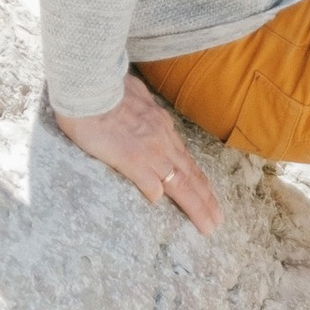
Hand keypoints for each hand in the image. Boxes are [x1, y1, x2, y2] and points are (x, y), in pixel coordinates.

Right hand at [53, 72, 222, 233]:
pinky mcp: (133, 160)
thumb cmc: (106, 86)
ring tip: (208, 224)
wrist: (91, 85)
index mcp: (161, 125)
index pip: (185, 158)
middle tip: (218, 219)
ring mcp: (150, 151)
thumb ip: (140, 104)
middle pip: (190, 175)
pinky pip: (150, 185)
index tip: (208, 192)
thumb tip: (139, 105)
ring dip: (196, 206)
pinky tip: (159, 205)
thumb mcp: (134, 91)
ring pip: (181, 184)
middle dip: (206, 199)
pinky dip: (156, 195)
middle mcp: (162, 141)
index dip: (198, 178)